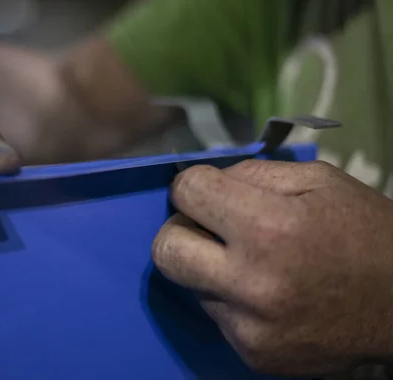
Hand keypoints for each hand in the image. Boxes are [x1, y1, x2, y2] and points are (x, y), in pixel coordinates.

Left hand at [152, 160, 392, 375]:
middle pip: (165, 249)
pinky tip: (265, 293)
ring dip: (207, 265)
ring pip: (189, 283)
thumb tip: (199, 183)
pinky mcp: (253, 354)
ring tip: (251, 262)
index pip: (187, 193)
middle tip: (209, 227)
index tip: (205, 190)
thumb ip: (251, 174)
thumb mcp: (317, 181)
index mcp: (269, 228)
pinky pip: (215, 314)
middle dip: (180, 229)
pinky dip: (229, 297)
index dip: (192, 185)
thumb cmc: (364, 232)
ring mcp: (249, 327)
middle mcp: (250, 284)